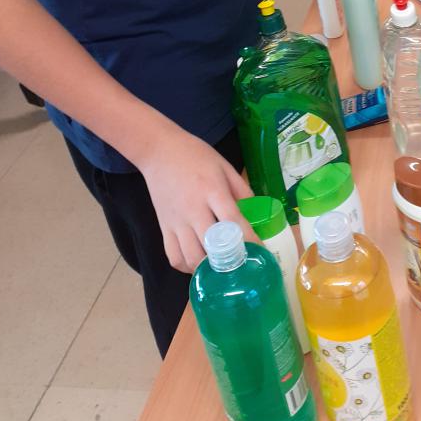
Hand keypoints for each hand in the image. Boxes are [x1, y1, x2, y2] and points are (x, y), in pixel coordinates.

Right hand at [139, 127, 256, 272]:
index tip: (261, 253)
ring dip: (208, 268)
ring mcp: (176, 221)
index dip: (249, 240)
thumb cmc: (195, 156)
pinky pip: (174, 256)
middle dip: (230, 261)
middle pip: (212, 246)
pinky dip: (187, 266)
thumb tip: (256, 212)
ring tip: (221, 269)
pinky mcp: (163, 227)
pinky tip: (199, 264)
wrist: (159, 151)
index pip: (233, 221)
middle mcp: (193, 209)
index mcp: (212, 190)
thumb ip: (241, 190)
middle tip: (243, 266)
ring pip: (191, 257)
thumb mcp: (224, 166)